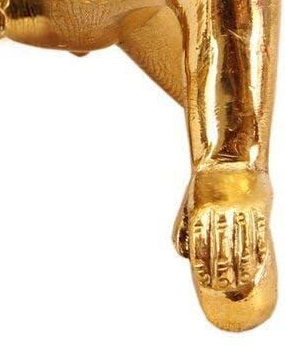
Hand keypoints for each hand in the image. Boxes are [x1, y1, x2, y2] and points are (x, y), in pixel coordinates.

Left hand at [173, 164, 275, 329]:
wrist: (229, 154)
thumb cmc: (206, 182)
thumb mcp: (189, 201)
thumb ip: (182, 228)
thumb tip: (183, 255)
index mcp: (200, 208)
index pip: (201, 242)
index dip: (205, 264)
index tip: (207, 284)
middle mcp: (220, 209)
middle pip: (222, 245)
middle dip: (222, 270)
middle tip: (224, 289)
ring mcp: (240, 206)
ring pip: (242, 242)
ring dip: (242, 266)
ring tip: (241, 284)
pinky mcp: (257, 204)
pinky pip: (259, 232)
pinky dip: (259, 252)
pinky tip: (260, 267)